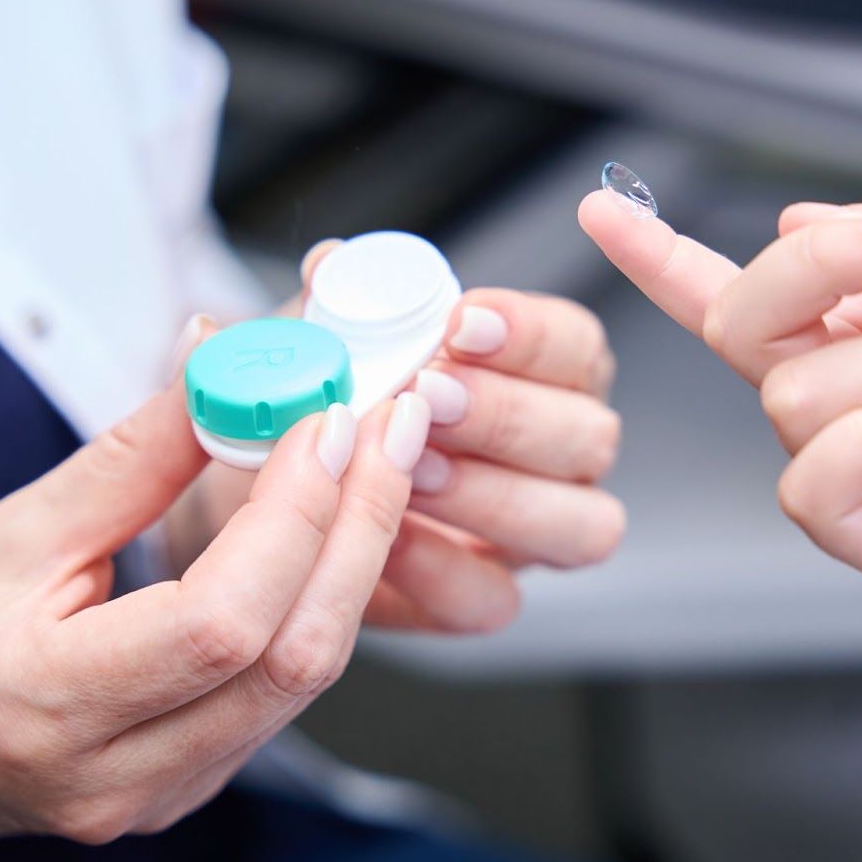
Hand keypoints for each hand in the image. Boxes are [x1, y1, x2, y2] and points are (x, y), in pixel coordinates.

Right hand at [0, 377, 429, 854]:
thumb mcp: (6, 531)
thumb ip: (131, 462)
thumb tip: (226, 370)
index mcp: (46, 708)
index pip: (220, 622)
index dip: (292, 512)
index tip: (326, 416)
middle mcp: (116, 776)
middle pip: (292, 656)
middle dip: (359, 524)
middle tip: (391, 420)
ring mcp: (161, 794)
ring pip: (304, 677)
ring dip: (354, 557)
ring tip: (377, 455)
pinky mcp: (188, 784)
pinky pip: (282, 692)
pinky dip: (319, 599)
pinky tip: (334, 525)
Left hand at [297, 241, 625, 632]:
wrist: (272, 482)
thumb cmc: (330, 398)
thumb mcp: (327, 339)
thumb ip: (337, 302)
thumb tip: (332, 263)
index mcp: (548, 372)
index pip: (577, 345)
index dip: (530, 334)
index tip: (462, 323)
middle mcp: (563, 454)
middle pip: (589, 436)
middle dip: (505, 415)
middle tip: (427, 397)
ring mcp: (537, 532)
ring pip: (578, 525)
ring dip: (491, 493)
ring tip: (411, 468)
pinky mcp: (486, 594)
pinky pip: (497, 598)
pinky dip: (444, 568)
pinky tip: (391, 537)